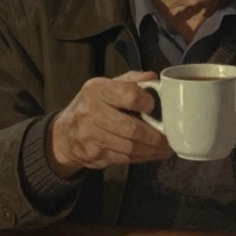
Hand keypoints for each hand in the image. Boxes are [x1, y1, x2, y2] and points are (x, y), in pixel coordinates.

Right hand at [47, 71, 173, 177]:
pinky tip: (152, 154)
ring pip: (129, 147)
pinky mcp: (94, 154)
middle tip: (170, 139)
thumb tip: (154, 77)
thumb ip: (131, 81)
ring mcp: (90, 136)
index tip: (155, 107)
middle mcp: (90, 112)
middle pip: (131, 128)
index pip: (129, 95)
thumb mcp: (107, 86)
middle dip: (155, 137)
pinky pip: (124, 158)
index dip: (146, 102)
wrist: (64, 133)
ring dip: (152, 150)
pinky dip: (142, 157)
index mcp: (97, 90)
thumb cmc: (93, 105)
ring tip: (166, 149)